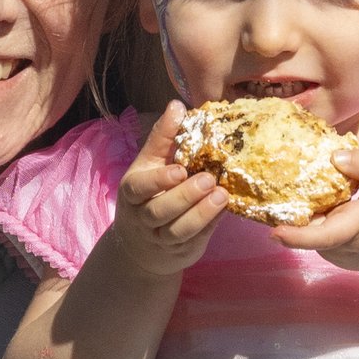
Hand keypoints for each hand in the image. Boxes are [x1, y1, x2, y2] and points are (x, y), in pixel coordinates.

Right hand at [107, 102, 227, 276]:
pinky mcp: (180, 253)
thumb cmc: (149, 193)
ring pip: (178, 231)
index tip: (180, 170)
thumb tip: (177, 105)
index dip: (158, 181)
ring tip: (223, 195)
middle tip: (210, 180)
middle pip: (160, 211)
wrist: (140, 246)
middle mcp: (142, 218)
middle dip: (185, 197)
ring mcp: (160, 239)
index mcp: (133, 192)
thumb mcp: (149, 164)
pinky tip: (225, 210)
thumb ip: (163, 137)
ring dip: (201, 214)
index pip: (139, 188)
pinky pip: (195, 241)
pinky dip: (210, 226)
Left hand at [288, 144, 358, 279]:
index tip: (275, 231)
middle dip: (288, 203)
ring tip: (302, 179)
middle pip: (306, 226)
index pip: (325, 236)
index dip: (298, 236)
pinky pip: (314, 229)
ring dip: (303, 205)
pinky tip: (320, 196)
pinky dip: (313, 212)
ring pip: (308, 226)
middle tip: (273, 170)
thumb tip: (333, 156)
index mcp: (358, 226)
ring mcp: (334, 253)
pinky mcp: (330, 254)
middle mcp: (340, 245)